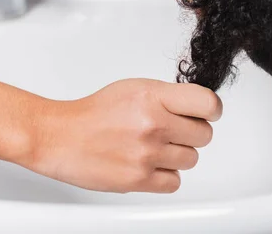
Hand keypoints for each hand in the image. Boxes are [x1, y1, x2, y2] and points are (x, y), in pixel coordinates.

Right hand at [29, 79, 221, 192]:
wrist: (60, 136)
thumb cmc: (95, 112)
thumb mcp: (135, 88)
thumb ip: (168, 97)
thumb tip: (199, 108)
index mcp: (153, 96)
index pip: (208, 104)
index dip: (211, 110)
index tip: (207, 114)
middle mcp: (153, 124)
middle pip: (205, 135)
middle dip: (191, 133)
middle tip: (172, 131)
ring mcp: (147, 154)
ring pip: (191, 159)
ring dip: (178, 155)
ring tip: (154, 148)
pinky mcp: (138, 179)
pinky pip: (174, 182)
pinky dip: (165, 176)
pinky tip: (150, 164)